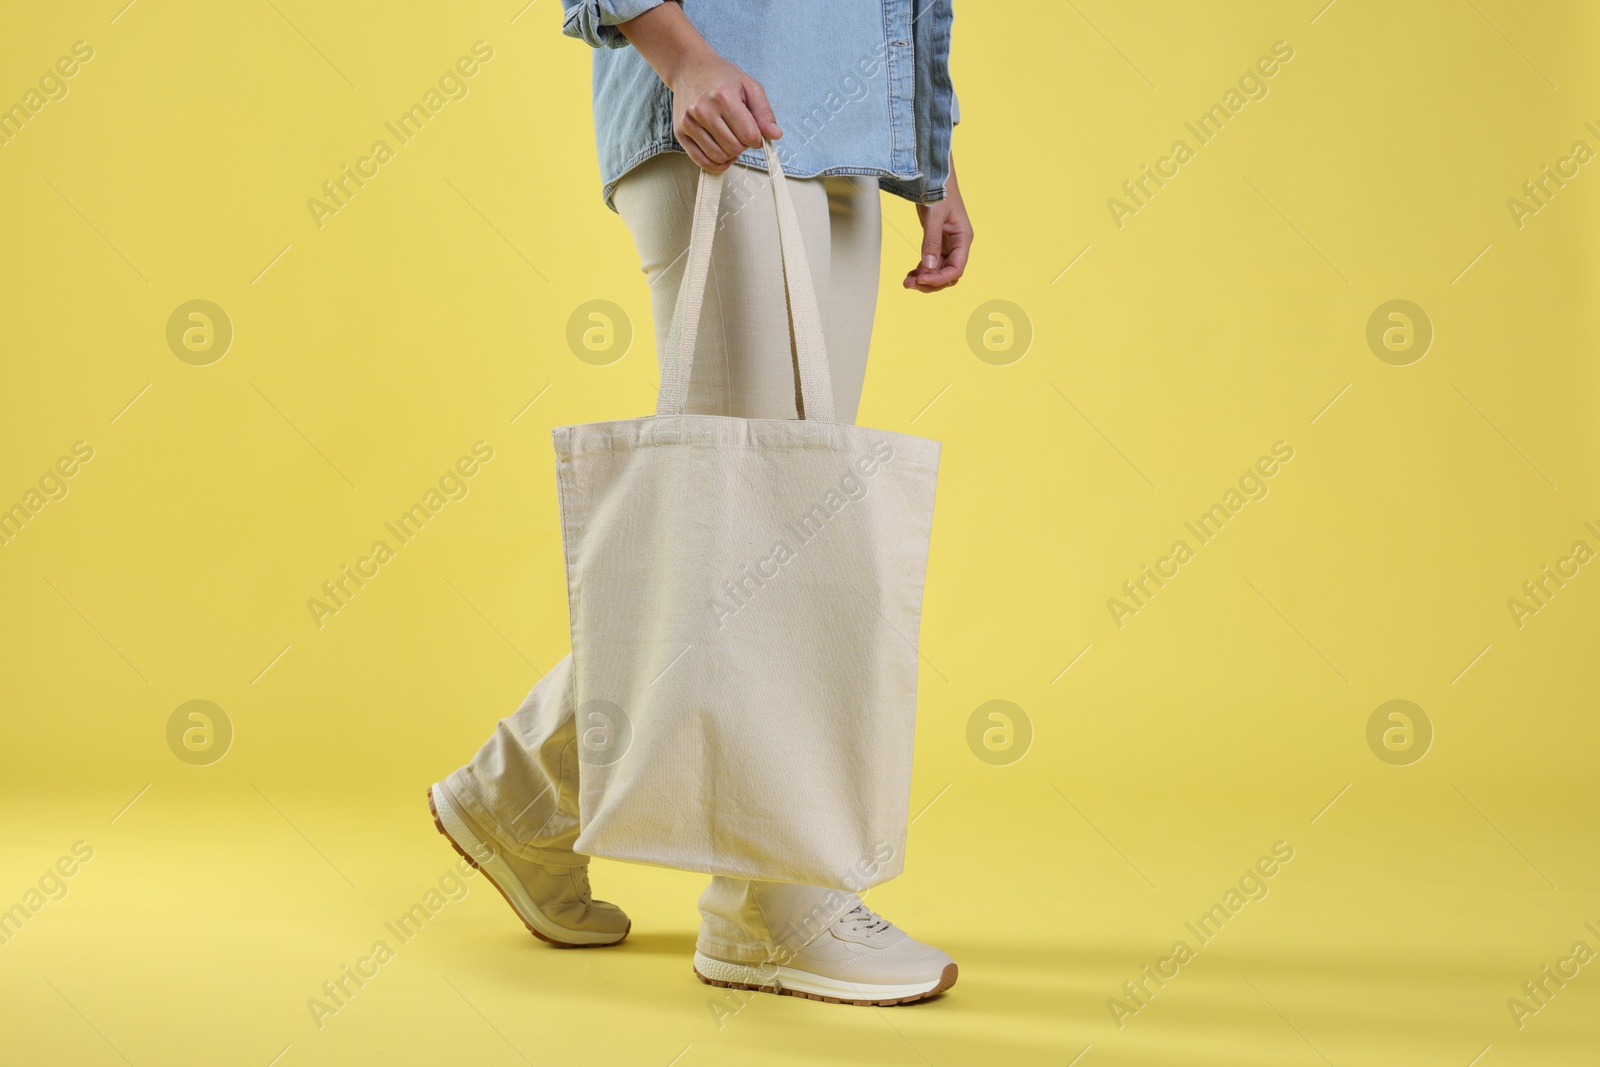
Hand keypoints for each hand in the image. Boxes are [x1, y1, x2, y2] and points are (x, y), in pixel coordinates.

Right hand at [618, 3, 780, 172]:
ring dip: (730, 154)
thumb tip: (775, 135)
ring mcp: (689, 123)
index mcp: (724, 98)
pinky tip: (722, 154)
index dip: (757, 138)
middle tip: (740, 132)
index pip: (749, 135)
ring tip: (729, 138)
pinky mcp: (680, 133)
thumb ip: (764, 112)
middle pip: (734, 148)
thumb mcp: (749, 86)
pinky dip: (716, 163)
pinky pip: (701, 161)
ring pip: (719, 157)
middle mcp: (703, 111)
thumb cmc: (720, 76)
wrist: (689, 67)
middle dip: (743, 145)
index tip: (754, 132)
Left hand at [903, 157, 971, 291]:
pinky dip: (921, 269)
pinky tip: (910, 274)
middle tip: (909, 285)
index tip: (922, 280)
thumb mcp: (934, 216)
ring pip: (938, 270)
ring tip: (906, 282)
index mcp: (963, 238)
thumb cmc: (940, 190)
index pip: (956, 269)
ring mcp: (947, 244)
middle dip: (930, 282)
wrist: (934, 175)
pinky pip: (931, 262)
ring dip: (924, 278)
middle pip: (948, 274)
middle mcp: (958, 244)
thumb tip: (928, 266)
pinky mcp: (937, 241)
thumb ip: (931, 241)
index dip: (940, 278)